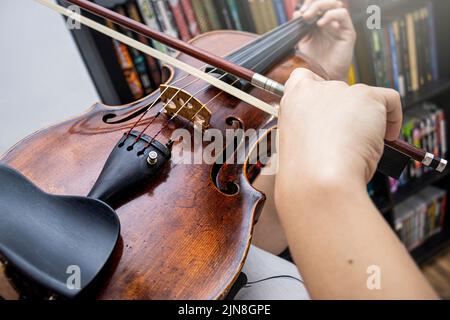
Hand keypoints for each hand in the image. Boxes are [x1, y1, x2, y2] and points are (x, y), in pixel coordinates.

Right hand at [277, 68, 402, 192]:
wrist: (318, 180)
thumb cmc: (307, 172)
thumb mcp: (301, 145)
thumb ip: (314, 129)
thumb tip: (339, 131)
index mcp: (292, 102)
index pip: (303, 79)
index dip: (319, 94)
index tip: (329, 114)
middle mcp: (314, 91)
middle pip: (338, 91)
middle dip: (347, 113)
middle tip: (350, 140)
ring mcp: (340, 91)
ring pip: (363, 98)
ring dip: (367, 119)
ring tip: (365, 146)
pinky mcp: (366, 96)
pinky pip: (390, 99)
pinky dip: (393, 118)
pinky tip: (387, 138)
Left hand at [295, 0, 355, 80]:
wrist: (324, 76)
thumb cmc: (314, 62)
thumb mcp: (303, 42)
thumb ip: (300, 27)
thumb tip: (297, 12)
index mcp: (319, 23)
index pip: (316, 4)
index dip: (308, 4)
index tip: (299, 13)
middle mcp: (330, 22)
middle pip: (325, 2)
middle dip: (313, 4)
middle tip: (305, 14)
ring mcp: (339, 26)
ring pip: (335, 4)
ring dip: (321, 6)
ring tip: (310, 17)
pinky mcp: (348, 32)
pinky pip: (342, 15)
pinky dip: (331, 15)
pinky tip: (320, 24)